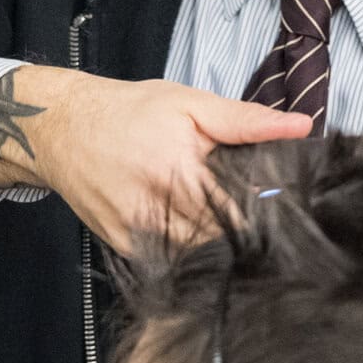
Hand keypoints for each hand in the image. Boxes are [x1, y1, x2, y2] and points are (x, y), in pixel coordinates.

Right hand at [13, 68, 313, 256]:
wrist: (62, 130)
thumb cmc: (130, 112)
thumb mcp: (190, 104)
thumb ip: (246, 120)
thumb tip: (300, 127)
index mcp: (179, 171)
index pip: (244, 212)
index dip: (269, 211)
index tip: (287, 204)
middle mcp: (156, 210)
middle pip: (224, 238)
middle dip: (247, 227)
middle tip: (259, 209)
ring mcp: (138, 235)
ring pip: (201, 253)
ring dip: (220, 239)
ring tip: (226, 214)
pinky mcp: (126, 249)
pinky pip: (172, 258)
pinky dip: (190, 245)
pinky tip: (192, 221)